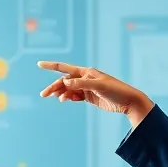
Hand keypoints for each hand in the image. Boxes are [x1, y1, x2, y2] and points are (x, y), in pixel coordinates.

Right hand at [37, 62, 154, 124]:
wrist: (128, 102)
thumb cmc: (116, 90)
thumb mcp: (99, 86)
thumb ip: (82, 84)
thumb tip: (66, 82)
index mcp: (86, 72)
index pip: (65, 68)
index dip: (51, 66)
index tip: (39, 64)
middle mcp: (85, 78)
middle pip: (64, 81)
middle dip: (53, 87)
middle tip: (43, 95)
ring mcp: (87, 88)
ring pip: (68, 89)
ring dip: (60, 93)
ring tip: (56, 98)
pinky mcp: (89, 97)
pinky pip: (74, 96)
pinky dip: (68, 97)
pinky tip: (64, 100)